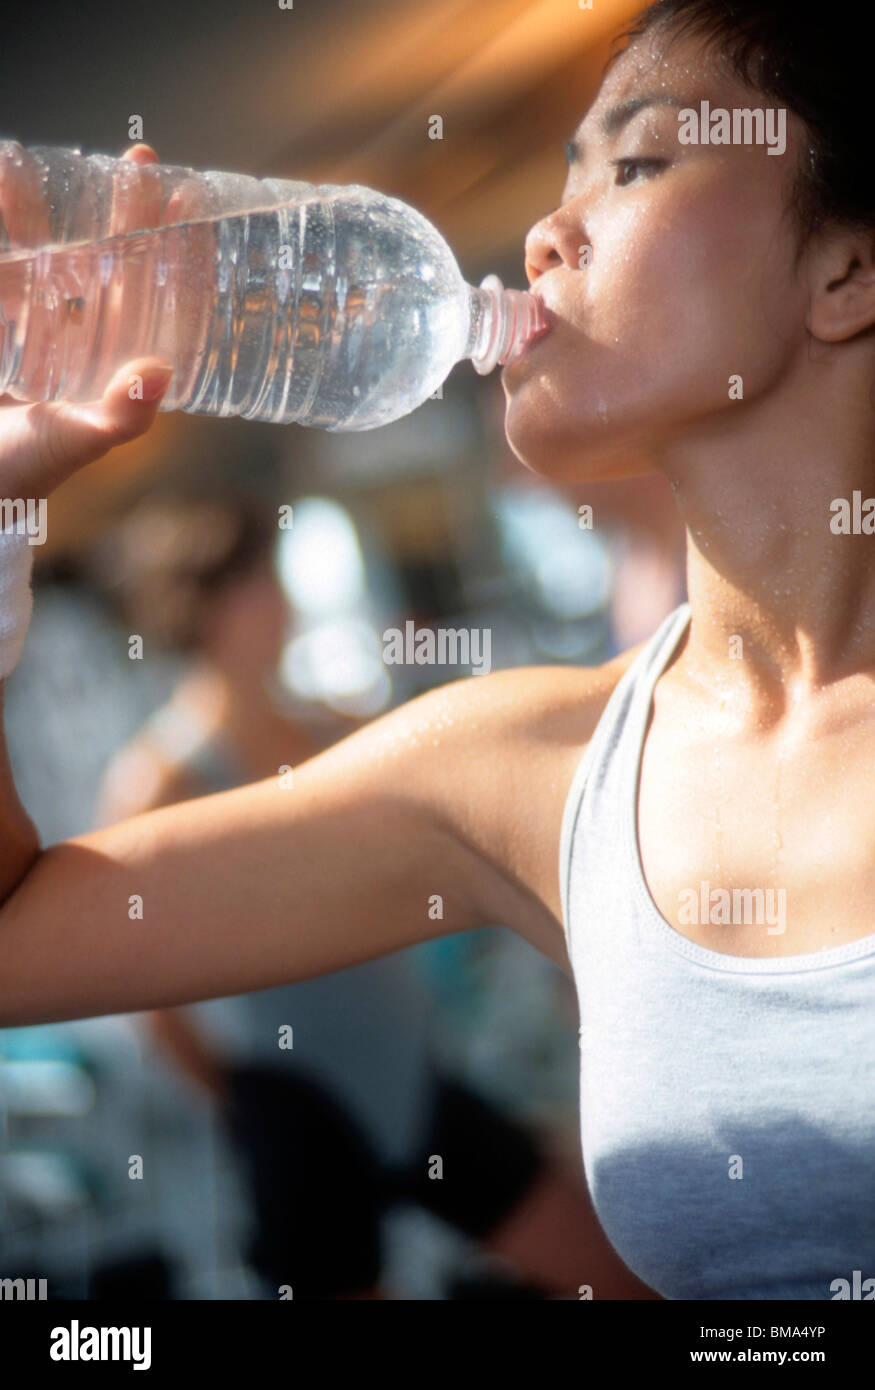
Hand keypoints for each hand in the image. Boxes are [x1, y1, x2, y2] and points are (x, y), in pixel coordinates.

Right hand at [0, 143, 172, 498]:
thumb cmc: (24, 474)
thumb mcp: (74, 443)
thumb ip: (118, 416)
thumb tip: (160, 371)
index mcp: (115, 363)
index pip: (157, 298)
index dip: (178, 252)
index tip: (193, 201)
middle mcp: (82, 340)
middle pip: (111, 261)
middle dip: (125, 210)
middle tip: (139, 156)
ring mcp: (35, 328)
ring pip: (47, 254)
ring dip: (42, 208)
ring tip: (31, 160)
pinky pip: (3, 266)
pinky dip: (4, 228)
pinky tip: (1, 175)